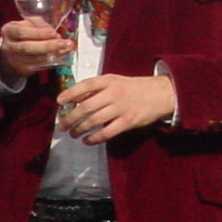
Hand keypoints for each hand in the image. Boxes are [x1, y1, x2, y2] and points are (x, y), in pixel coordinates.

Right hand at [0, 17, 71, 79]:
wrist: (12, 51)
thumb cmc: (24, 33)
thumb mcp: (28, 23)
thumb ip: (40, 25)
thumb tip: (55, 34)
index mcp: (9, 31)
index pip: (22, 32)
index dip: (38, 33)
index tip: (54, 33)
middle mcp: (9, 46)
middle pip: (27, 47)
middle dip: (47, 45)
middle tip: (63, 43)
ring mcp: (15, 60)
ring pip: (34, 58)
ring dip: (52, 54)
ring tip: (67, 49)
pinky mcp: (23, 69)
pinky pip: (38, 66)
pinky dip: (51, 61)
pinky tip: (62, 55)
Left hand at [55, 73, 175, 144]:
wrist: (161, 93)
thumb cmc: (133, 88)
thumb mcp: (115, 81)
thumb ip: (96, 89)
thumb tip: (73, 99)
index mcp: (108, 80)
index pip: (85, 85)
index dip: (70, 93)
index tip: (59, 102)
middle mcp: (113, 93)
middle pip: (86, 107)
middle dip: (70, 118)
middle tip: (62, 126)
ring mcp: (121, 108)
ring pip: (94, 121)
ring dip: (79, 129)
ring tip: (72, 134)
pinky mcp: (128, 122)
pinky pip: (107, 133)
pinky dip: (94, 139)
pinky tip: (87, 141)